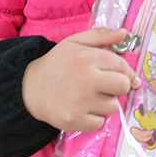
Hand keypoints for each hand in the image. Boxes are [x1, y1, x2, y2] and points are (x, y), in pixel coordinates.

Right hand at [22, 27, 140, 131]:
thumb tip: (124, 33)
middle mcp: (85, 80)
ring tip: (89, 96)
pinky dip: (94, 118)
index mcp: (87, 58)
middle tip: (106, 86)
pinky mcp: (74, 120)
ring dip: (105, 103)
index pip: (122, 66)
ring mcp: (79, 102)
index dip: (126, 72)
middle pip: (123, 86)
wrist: (29, 88)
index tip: (124, 76)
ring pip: (112, 106)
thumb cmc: (57, 64)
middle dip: (119, 87)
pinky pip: (100, 123)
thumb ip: (101, 35)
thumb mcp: (75, 42)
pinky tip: (82, 108)